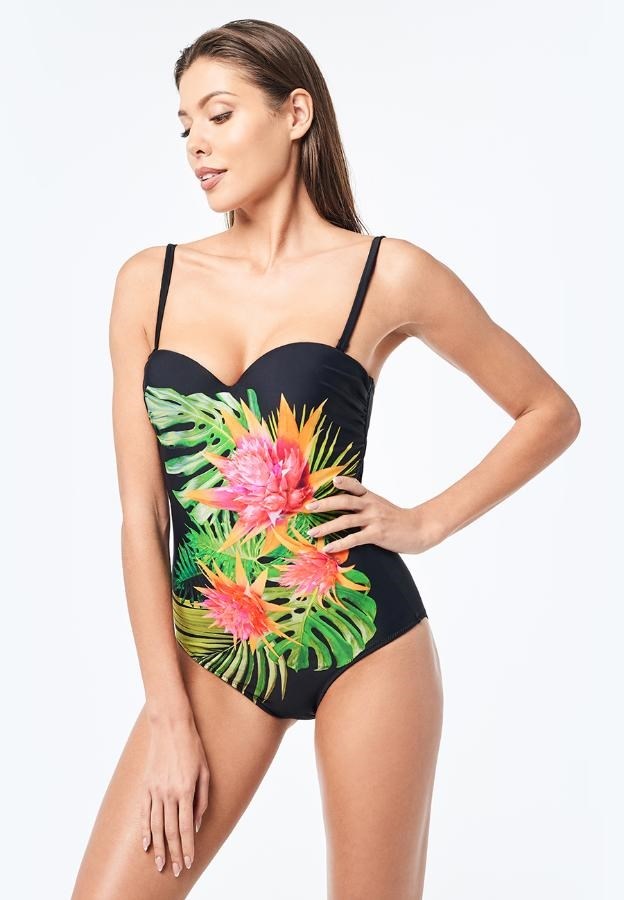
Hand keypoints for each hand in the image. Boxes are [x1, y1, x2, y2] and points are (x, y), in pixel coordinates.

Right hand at [141, 713, 209, 876]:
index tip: (188, 863)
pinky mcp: (146, 786)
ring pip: (155, 826)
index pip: (185, 828)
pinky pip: (143, 813)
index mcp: (185, 790)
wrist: (170, 727)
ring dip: (158, 848)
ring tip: (160, 864)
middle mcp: (168, 793)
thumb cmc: (192, 747)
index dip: (187, 848)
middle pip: (169, 831)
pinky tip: (146, 844)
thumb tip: (196, 824)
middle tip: (176, 871)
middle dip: (174, 854)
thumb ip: (202, 799)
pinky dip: (144, 830)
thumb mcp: (205, 771)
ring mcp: (154, 790)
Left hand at [305, 475, 445, 554]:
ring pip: (345, 520)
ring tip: (312, 532)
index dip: (343, 482)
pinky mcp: (377, 533)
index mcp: (371, 497)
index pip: (355, 485)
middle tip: (309, 507)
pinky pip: (354, 538)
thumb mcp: (382, 507)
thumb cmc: (399, 521)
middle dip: (324, 504)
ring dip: (326, 527)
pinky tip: (329, 548)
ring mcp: (374, 519)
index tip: (330, 481)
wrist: (420, 529)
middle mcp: (371, 505)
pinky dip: (339, 543)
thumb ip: (366, 505)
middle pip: (344, 501)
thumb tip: (346, 509)